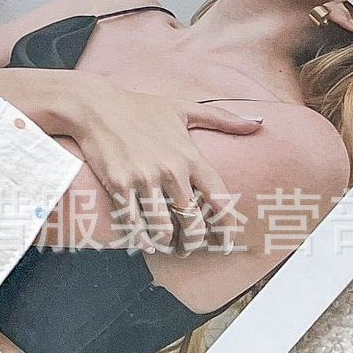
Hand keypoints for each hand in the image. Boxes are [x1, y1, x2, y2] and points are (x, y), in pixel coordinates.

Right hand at [62, 84, 264, 252]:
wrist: (94, 105)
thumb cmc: (138, 106)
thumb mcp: (182, 107)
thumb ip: (222, 118)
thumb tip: (258, 122)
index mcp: (190, 156)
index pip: (220, 201)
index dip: (227, 228)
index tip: (225, 242)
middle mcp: (171, 170)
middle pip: (193, 222)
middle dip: (193, 242)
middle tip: (187, 247)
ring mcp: (144, 179)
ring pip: (164, 227)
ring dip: (167, 243)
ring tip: (166, 244)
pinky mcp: (120, 184)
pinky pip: (134, 223)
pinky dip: (141, 238)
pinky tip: (144, 241)